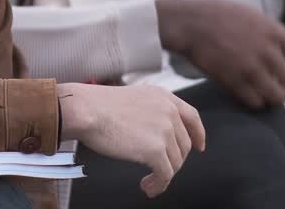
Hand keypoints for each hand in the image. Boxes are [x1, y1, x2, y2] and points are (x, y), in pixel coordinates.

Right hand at [59, 82, 205, 197]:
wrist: (85, 110)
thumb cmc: (97, 106)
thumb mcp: (133, 99)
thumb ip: (150, 111)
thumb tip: (155, 134)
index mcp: (163, 97)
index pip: (192, 116)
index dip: (198, 134)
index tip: (199, 146)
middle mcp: (168, 112)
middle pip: (184, 144)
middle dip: (174, 159)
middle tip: (158, 168)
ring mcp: (164, 130)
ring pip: (176, 162)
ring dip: (164, 175)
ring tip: (150, 181)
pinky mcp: (156, 150)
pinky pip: (165, 175)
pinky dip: (159, 184)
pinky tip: (148, 186)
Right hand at [157, 0, 284, 108]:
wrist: (188, 23)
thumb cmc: (219, 16)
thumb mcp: (254, 17)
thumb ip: (274, 35)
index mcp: (275, 33)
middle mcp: (267, 52)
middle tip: (284, 86)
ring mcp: (250, 69)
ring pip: (278, 97)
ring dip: (274, 97)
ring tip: (266, 91)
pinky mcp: (233, 82)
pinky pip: (255, 102)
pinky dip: (255, 101)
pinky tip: (249, 93)